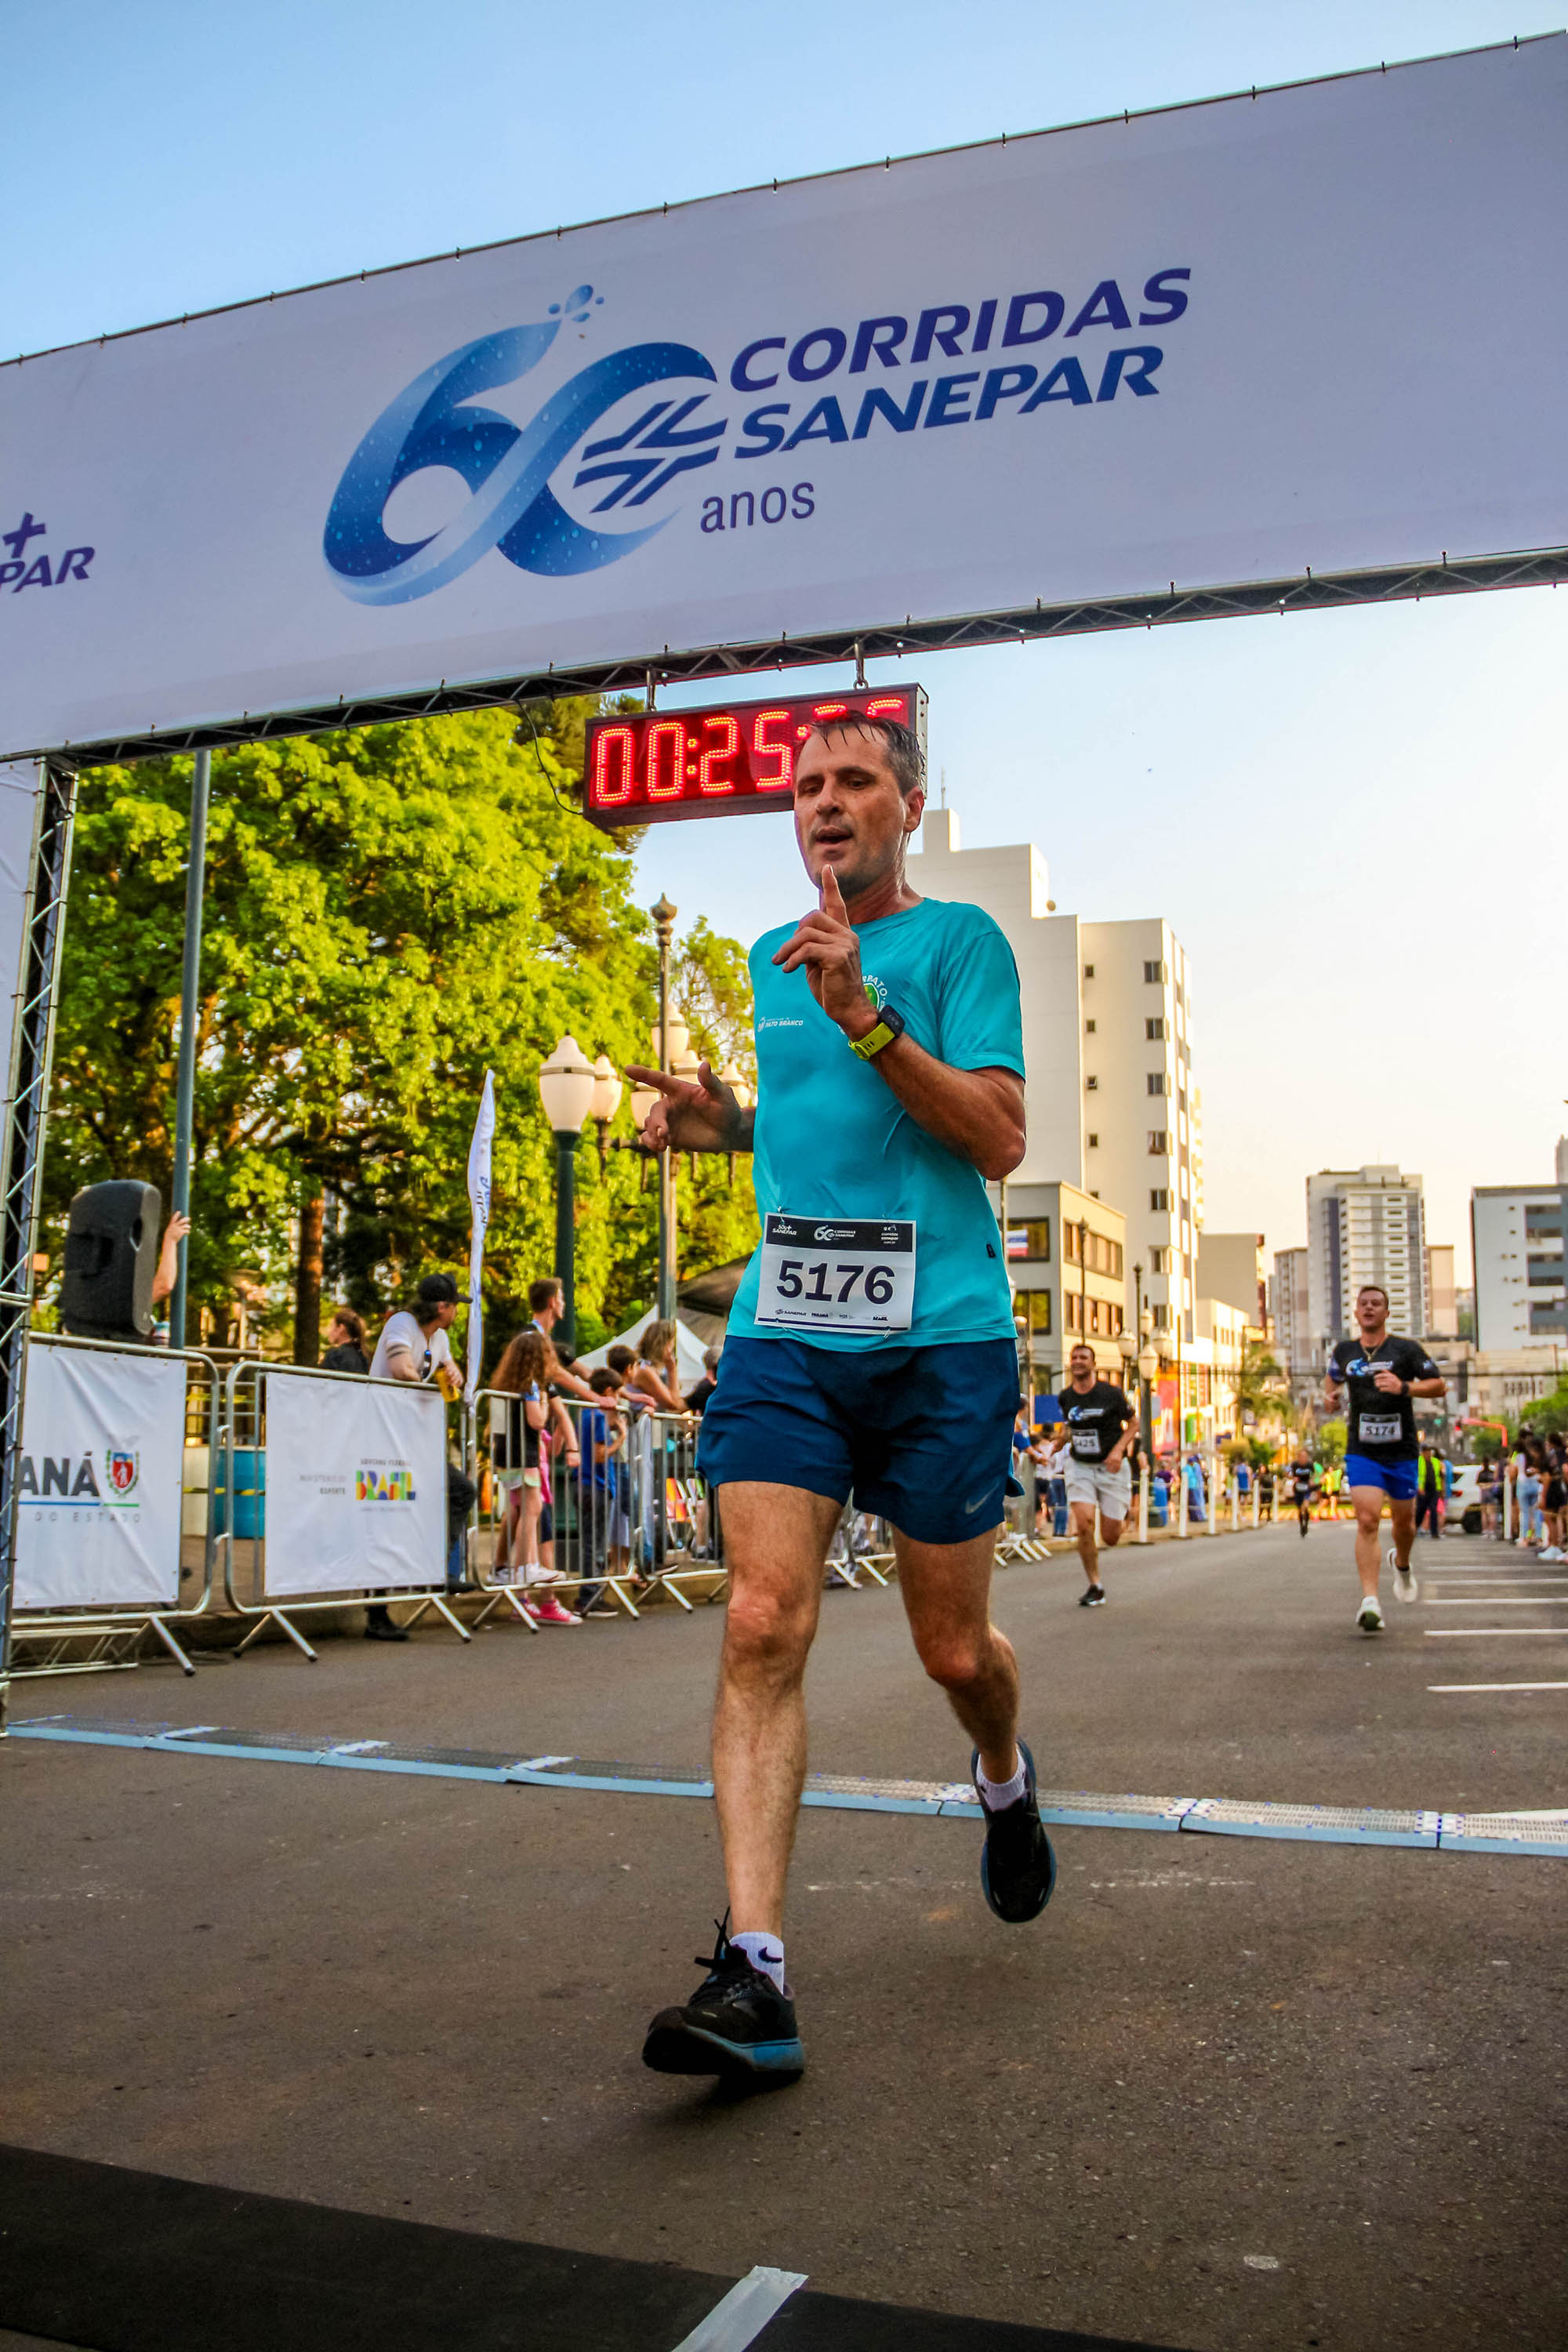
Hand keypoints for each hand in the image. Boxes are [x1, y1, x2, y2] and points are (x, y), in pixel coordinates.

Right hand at [163, 1212, 190, 1251]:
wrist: (169, 1240)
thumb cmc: (169, 1235)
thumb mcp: (169, 1230)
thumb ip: (173, 1226)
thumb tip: (176, 1224)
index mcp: (171, 1225)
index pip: (173, 1218)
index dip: (176, 1215)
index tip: (179, 1211)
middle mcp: (175, 1226)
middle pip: (181, 1221)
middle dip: (186, 1219)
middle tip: (189, 1218)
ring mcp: (178, 1229)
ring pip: (185, 1226)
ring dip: (188, 1226)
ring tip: (189, 1227)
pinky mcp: (181, 1233)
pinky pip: (186, 1231)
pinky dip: (187, 1231)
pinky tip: (187, 1232)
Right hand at [624, 1059, 744, 1153]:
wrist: (729, 1132)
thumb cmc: (727, 1109)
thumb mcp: (722, 1094)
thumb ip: (711, 1081)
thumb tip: (704, 1064)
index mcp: (681, 1091)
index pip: (659, 1080)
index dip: (644, 1074)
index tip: (627, 1069)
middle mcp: (672, 1105)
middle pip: (654, 1110)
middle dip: (655, 1122)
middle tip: (663, 1134)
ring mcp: (669, 1122)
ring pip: (649, 1125)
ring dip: (651, 1134)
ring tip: (662, 1144)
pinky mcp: (670, 1137)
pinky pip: (651, 1139)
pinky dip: (650, 1143)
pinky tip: (660, 1149)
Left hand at [771, 865, 877, 1037]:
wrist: (849, 1010)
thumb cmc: (833, 989)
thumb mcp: (819, 963)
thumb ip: (812, 946)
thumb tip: (797, 937)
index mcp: (844, 935)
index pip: (837, 905)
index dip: (831, 886)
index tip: (827, 868)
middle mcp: (847, 935)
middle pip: (812, 917)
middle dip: (793, 935)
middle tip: (783, 955)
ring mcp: (845, 945)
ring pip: (805, 934)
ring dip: (787, 950)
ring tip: (780, 964)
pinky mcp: (838, 957)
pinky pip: (806, 950)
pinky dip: (792, 959)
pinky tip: (787, 970)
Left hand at [1372, 1369, 1403, 1395]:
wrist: (1402, 1388)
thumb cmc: (1396, 1381)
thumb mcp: (1392, 1375)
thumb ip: (1386, 1372)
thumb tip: (1380, 1368)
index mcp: (1390, 1375)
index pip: (1381, 1375)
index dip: (1377, 1376)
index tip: (1374, 1377)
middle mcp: (1390, 1379)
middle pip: (1379, 1380)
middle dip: (1376, 1381)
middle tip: (1375, 1382)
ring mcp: (1390, 1384)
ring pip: (1380, 1384)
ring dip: (1377, 1385)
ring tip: (1377, 1386)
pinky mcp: (1390, 1389)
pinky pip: (1382, 1389)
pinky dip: (1380, 1389)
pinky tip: (1381, 1389)